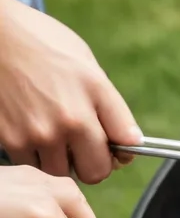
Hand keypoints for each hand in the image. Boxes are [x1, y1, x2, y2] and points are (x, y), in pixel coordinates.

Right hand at [0, 0, 140, 182]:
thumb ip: (110, 106)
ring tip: (56, 138)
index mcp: (95, 94)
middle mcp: (70, 118)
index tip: (117, 148)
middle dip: (95, 164)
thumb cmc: (43, 44)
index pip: (127, 144)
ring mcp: (39, 132)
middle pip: (96, 171)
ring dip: (63, 162)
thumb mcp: (88, 66)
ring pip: (62, 173)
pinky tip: (33, 133)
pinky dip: (36, 157)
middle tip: (85, 149)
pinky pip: (34, 165)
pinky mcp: (11, 140)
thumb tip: (128, 141)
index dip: (124, 152)